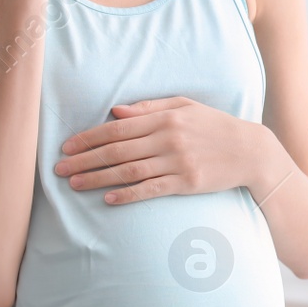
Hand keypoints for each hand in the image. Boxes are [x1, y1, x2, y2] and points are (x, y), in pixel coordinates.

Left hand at [54, 96, 264, 203]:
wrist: (249, 150)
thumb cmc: (213, 126)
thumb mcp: (184, 106)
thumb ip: (149, 108)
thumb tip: (115, 111)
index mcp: (165, 118)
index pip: (118, 128)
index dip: (89, 138)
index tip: (67, 146)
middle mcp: (169, 139)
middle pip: (117, 150)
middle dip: (84, 160)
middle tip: (58, 169)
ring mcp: (178, 162)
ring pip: (129, 171)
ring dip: (98, 179)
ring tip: (75, 184)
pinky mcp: (187, 183)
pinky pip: (151, 190)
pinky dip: (128, 195)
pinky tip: (108, 199)